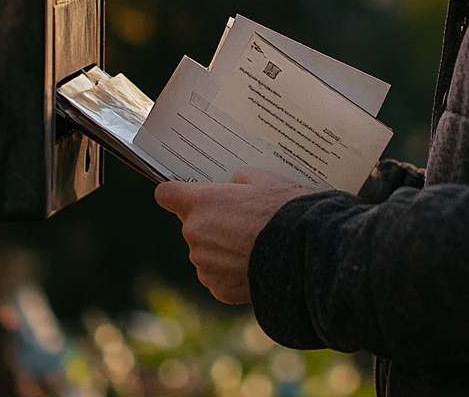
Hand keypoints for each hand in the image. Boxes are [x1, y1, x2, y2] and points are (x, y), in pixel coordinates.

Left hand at [155, 167, 308, 303]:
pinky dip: (231, 272)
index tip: (182, 194)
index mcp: (200, 201)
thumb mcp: (263, 178)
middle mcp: (194, 233)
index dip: (174, 193)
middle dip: (209, 222)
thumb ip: (238, 181)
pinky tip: (255, 264)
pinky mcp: (218, 288)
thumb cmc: (283, 209)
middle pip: (191, 224)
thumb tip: (233, 187)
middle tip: (240, 220)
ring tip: (252, 244)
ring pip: (204, 252)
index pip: (165, 193)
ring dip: (220, 249)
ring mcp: (204, 264)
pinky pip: (218, 276)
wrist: (303, 252)